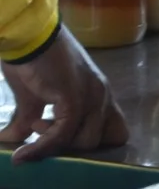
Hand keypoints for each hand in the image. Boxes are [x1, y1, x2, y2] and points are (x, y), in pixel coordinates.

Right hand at [0, 27, 128, 162]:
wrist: (29, 36)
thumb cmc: (33, 62)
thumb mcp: (34, 98)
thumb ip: (30, 120)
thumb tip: (11, 142)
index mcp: (100, 95)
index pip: (117, 132)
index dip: (93, 144)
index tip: (65, 144)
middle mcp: (103, 96)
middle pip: (102, 140)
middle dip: (71, 147)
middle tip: (45, 132)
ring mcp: (93, 96)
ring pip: (86, 142)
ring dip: (58, 146)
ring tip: (34, 126)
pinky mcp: (75, 98)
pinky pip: (62, 134)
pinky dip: (41, 148)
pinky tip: (22, 153)